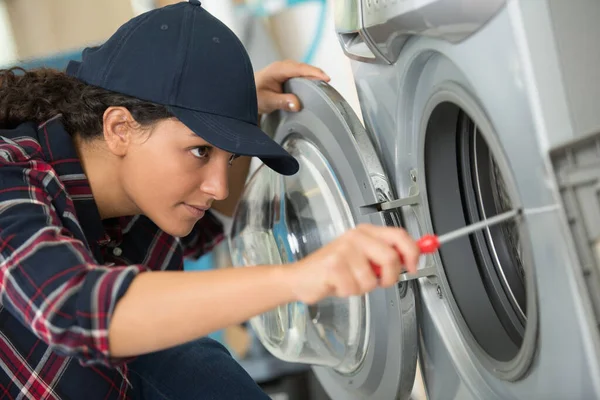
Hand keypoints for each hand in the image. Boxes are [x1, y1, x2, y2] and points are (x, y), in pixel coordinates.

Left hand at [255, 60, 329, 114]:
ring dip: (314, 78)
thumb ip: (282, 102)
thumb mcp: (266, 101)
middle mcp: (283, 67)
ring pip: (304, 71)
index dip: (313, 73)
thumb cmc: (253, 95)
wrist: (243, 94)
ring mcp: (286, 70)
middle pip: (305, 68)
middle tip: (329, 86)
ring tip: (325, 88)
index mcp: (278, 69)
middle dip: (318, 75)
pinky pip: (302, 75)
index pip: (299, 69)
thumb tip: (297, 104)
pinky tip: (315, 88)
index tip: (325, 79)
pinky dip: (310, 80)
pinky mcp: (288, 76)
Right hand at [287, 225, 419, 303]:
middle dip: (389, 277)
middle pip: (390, 257)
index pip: (399, 235)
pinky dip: (348, 292)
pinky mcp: (333, 265)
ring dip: (362, 288)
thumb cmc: (333, 270)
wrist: (301, 278)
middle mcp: (356, 237)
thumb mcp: (363, 259)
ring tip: (349, 281)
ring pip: (372, 279)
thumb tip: (413, 258)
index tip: (413, 266)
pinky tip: (337, 284)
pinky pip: (355, 288)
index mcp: (366, 232)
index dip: (412, 252)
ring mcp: (344, 250)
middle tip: (378, 281)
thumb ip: (386, 256)